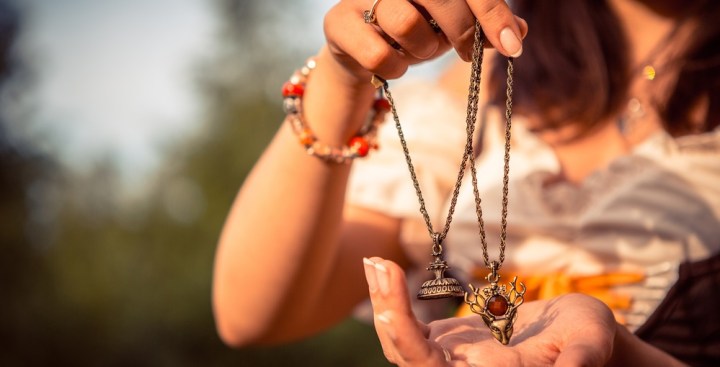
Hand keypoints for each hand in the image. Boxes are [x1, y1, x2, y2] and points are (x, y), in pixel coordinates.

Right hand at [323, 0, 527, 80]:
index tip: (513, 46)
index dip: (494, 14)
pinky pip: (377, 53)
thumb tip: (521, 30)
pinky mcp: (338, 21)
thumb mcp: (453, 26)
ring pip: (407, 24)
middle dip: (463, 32)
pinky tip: (392, 65)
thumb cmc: (413, 31)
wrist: (360, 51)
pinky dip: (394, 68)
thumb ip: (484, 24)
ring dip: (423, 50)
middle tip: (468, 54)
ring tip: (418, 51)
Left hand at [363, 257, 616, 366]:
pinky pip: (410, 326)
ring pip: (403, 341)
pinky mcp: (448, 341)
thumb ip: (578, 360)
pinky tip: (381, 267)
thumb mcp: (590, 346)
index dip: (408, 343)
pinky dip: (393, 298)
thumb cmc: (590, 341)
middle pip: (408, 357)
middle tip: (376, 264)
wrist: (579, 336)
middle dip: (388, 311)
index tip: (391, 311)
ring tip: (374, 261)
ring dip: (384, 302)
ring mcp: (452, 358)